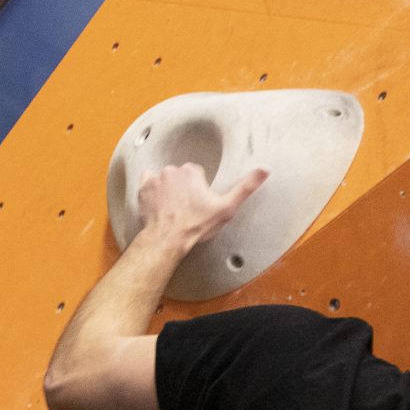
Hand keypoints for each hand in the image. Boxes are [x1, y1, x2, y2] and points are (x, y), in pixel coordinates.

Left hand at [135, 161, 267, 248]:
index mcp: (192, 171)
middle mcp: (173, 170)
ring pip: (166, 179)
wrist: (168, 238)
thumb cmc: (196, 225)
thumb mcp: (226, 208)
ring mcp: (157, 178)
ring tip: (173, 209)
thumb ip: (245, 187)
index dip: (200, 190)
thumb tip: (265, 170)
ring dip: (169, 190)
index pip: (197, 174)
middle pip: (181, 176)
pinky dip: (153, 190)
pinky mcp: (144, 187)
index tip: (199, 203)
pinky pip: (149, 182)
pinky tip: (159, 203)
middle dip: (184, 189)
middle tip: (187, 208)